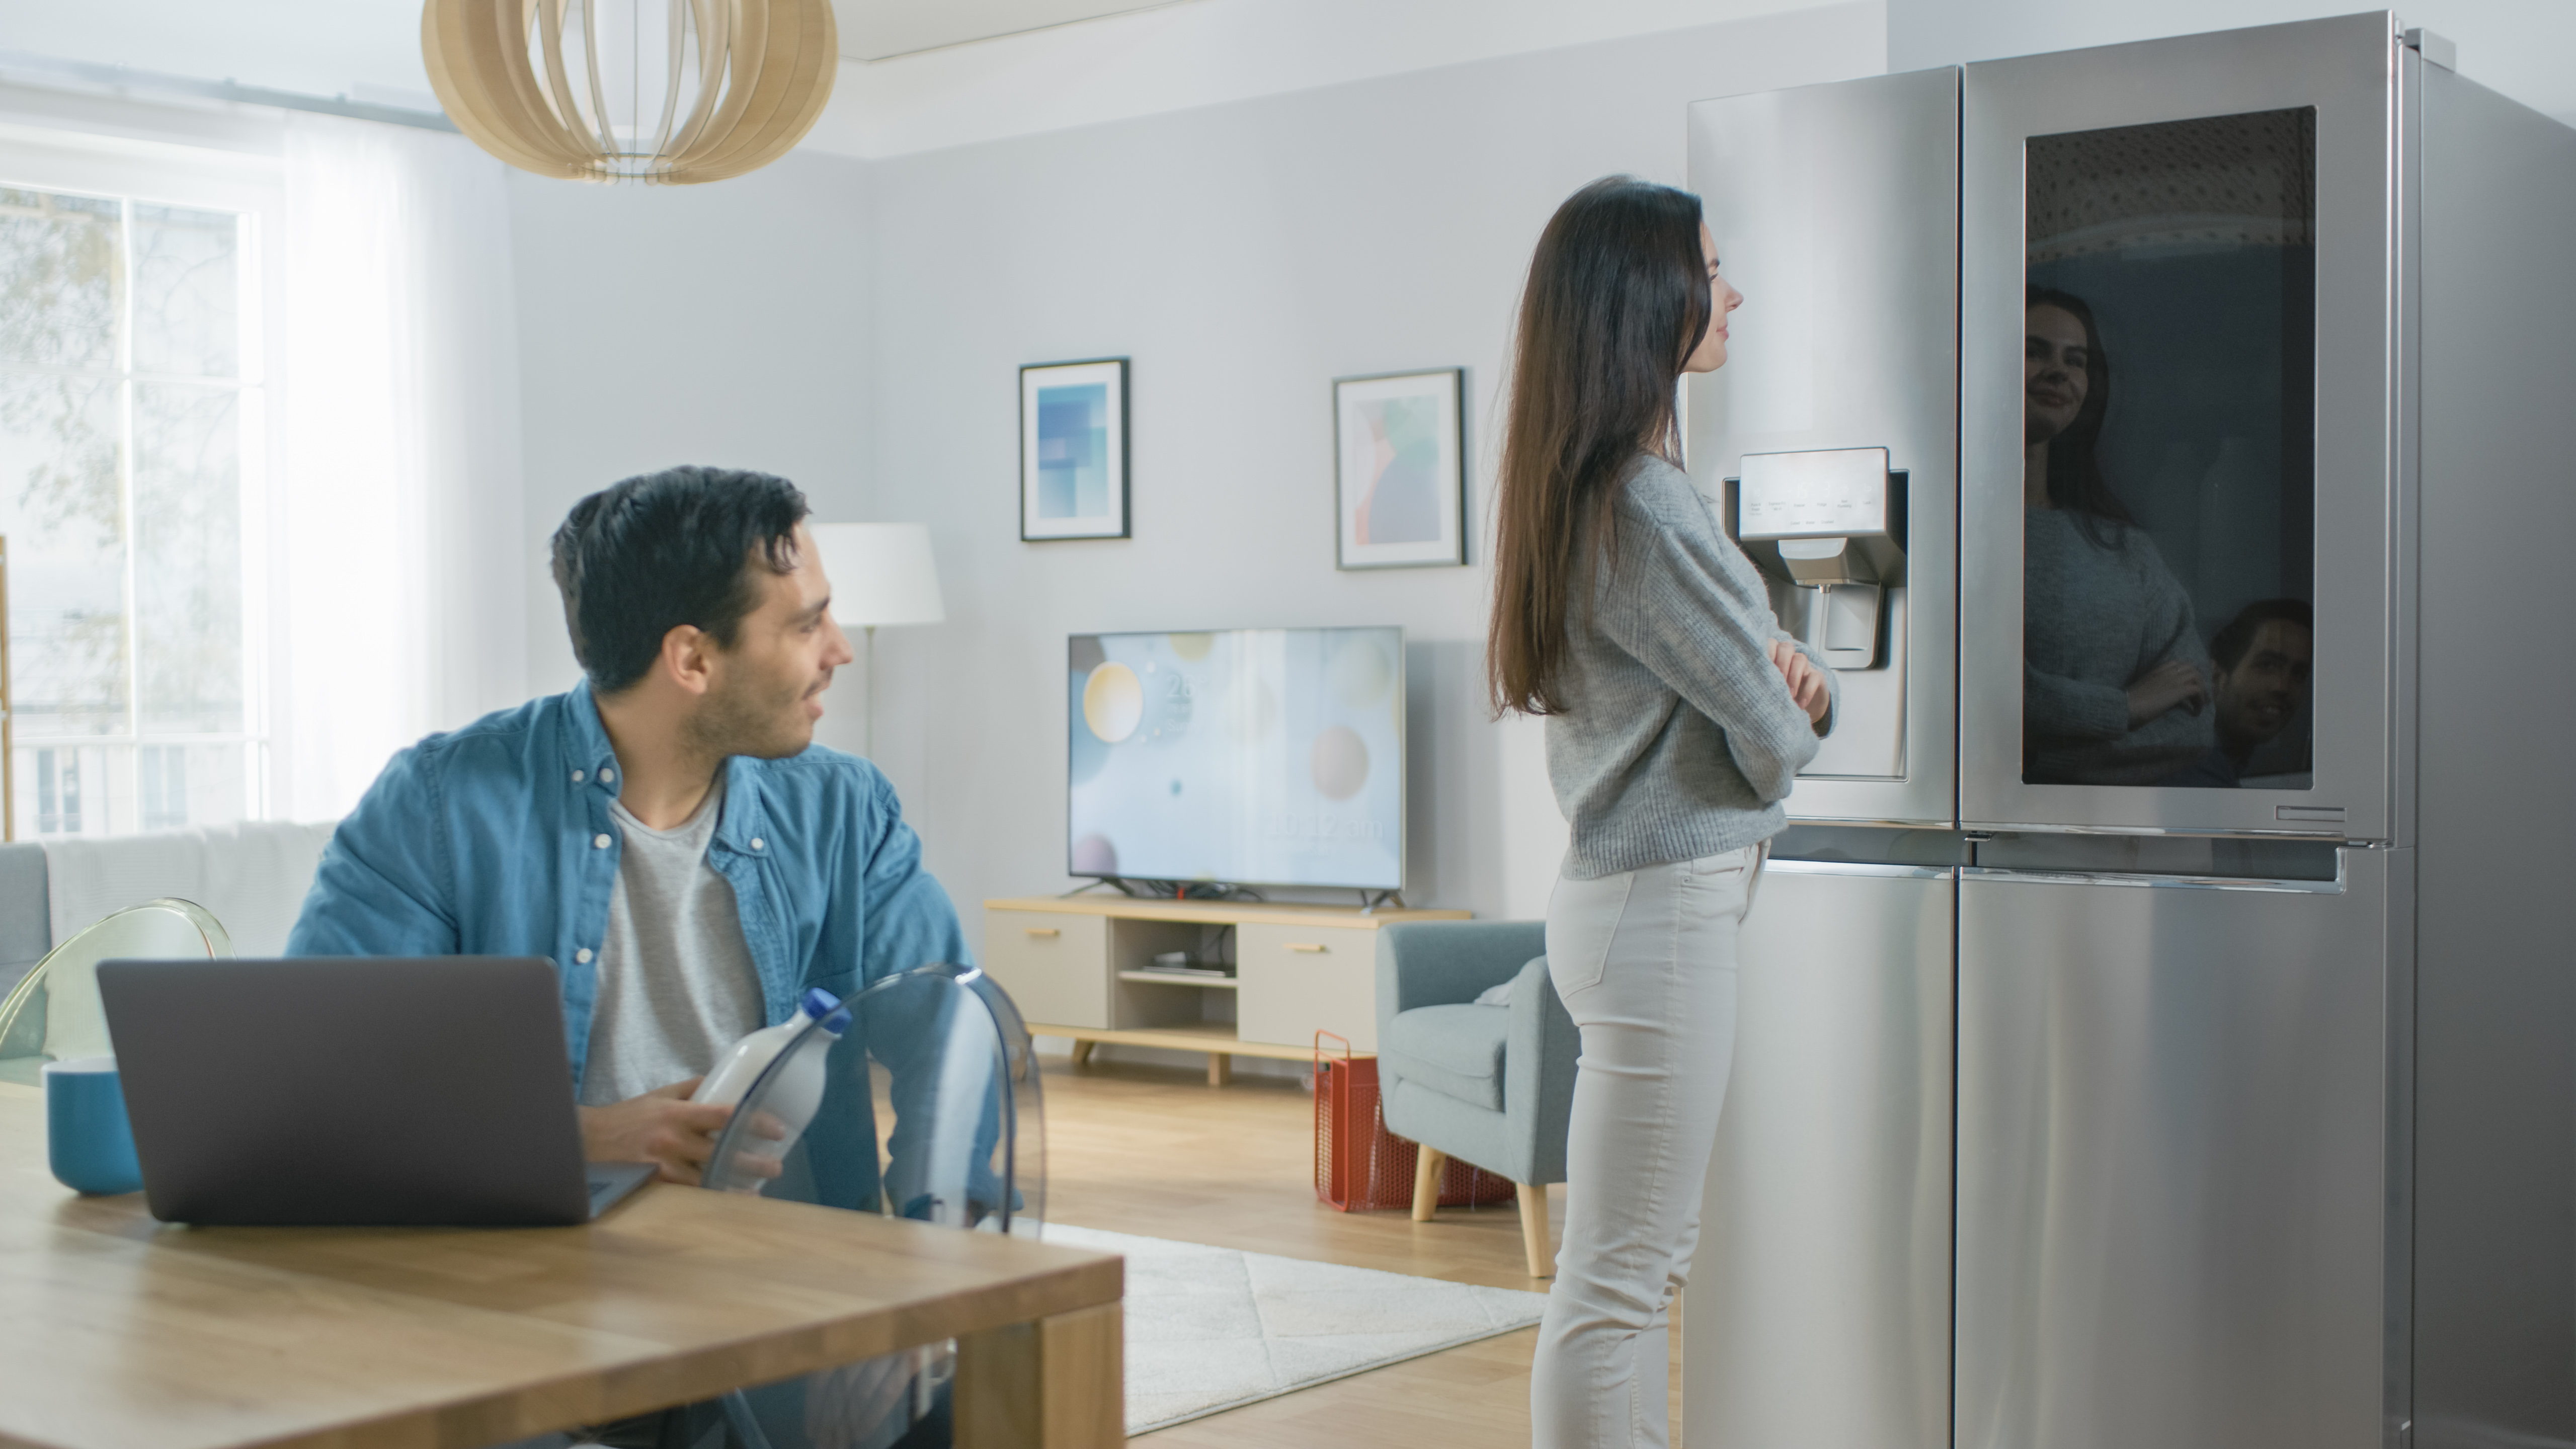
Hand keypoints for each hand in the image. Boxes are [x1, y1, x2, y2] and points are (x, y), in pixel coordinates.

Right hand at [577, 1077, 778, 1185]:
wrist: (586, 1141)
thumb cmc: (627, 1117)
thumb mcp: (659, 1095)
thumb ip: (691, 1088)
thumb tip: (722, 1080)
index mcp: (677, 1113)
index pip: (723, 1115)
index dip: (753, 1122)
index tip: (776, 1129)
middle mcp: (672, 1140)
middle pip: (721, 1152)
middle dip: (753, 1161)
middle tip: (775, 1166)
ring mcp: (662, 1165)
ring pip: (707, 1179)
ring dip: (735, 1185)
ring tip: (758, 1190)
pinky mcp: (653, 1185)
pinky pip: (687, 1194)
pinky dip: (710, 1197)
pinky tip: (727, 1200)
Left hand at [1768, 640, 1830, 724]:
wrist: (1803, 707)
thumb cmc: (1780, 696)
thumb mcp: (1769, 689)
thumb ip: (1762, 683)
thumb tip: (1749, 686)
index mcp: (1775, 657)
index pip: (1771, 643)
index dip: (1767, 652)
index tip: (1762, 670)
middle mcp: (1790, 658)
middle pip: (1786, 647)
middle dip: (1781, 664)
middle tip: (1778, 683)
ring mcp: (1805, 666)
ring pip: (1800, 659)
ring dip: (1793, 677)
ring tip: (1789, 696)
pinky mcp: (1817, 676)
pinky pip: (1814, 677)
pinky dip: (1807, 691)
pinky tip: (1800, 704)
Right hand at [2125, 657, 2207, 725]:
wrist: (2128, 707)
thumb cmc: (2130, 703)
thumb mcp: (2143, 689)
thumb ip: (2153, 686)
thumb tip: (2160, 695)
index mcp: (2157, 670)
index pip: (2177, 663)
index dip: (2186, 673)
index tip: (2187, 684)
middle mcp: (2167, 672)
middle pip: (2192, 668)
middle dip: (2198, 681)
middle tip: (2198, 695)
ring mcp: (2174, 680)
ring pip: (2197, 678)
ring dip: (2201, 691)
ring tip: (2198, 703)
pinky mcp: (2180, 691)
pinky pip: (2198, 691)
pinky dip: (2200, 701)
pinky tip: (2196, 712)